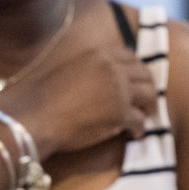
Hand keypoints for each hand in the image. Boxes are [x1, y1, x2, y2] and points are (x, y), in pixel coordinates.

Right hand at [0, 42, 156, 158]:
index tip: (137, 78)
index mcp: (100, 55)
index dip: (137, 68)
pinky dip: (140, 128)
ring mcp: (120, 90)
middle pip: (144, 73)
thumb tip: (99, 79)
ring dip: (149, 106)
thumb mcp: (69, 70)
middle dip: (148, 86)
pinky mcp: (121, 114)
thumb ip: (89, 69)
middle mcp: (113, 68)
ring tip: (146, 115)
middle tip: (147, 99)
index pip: (129, 56)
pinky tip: (134, 134)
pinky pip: (139, 120)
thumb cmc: (45, 97)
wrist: (39, 118)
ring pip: (148, 94)